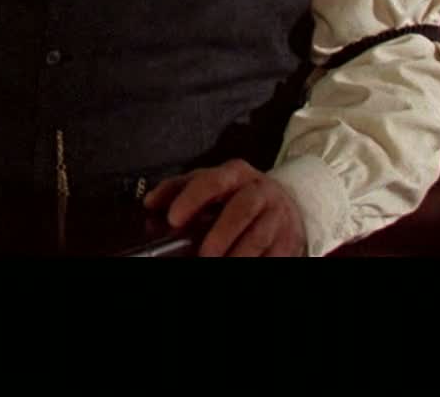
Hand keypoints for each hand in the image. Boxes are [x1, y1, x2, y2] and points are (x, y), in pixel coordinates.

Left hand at [142, 159, 306, 256]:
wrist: (287, 202)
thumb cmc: (238, 194)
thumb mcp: (210, 183)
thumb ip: (178, 189)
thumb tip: (150, 202)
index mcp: (235, 174)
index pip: (212, 181)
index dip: (192, 199)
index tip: (174, 219)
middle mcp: (259, 191)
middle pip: (241, 210)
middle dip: (219, 234)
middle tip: (202, 254)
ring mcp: (277, 216)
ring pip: (258, 237)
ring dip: (237, 255)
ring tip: (219, 265)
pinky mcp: (288, 239)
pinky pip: (274, 254)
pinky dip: (258, 261)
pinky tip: (241, 264)